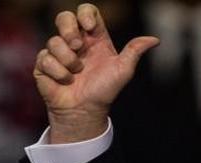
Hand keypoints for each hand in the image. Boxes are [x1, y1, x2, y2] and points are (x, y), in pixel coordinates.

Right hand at [33, 3, 158, 142]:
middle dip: (68, 29)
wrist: (85, 111)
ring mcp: (58, 52)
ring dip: (68, 61)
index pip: (87, 12)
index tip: (89, 27)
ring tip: (77, 74)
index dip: (85, 14)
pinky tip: (66, 81)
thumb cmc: (105, 91)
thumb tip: (155, 40)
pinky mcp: (45, 63)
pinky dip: (59, 72)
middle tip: (77, 46)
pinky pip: (46, 58)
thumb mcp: (123, 70)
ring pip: (55, 41)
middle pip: (64, 17)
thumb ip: (135, 51)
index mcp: (94, 38)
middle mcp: (76, 42)